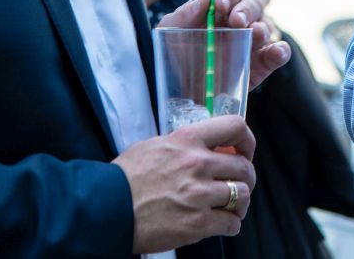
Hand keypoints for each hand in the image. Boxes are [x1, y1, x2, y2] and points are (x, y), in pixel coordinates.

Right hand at [115, 116, 256, 252]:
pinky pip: (232, 223)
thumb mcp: (155, 145)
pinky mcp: (198, 223)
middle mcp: (198, 164)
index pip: (235, 127)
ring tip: (231, 207)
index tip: (244, 151)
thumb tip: (203, 147)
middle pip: (244, 167)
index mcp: (188, 139)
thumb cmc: (125, 178)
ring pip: (243, 196)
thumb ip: (184, 144)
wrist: (106, 208)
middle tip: (239, 185)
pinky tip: (222, 224)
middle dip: (246, 178)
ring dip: (240, 204)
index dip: (247, 140)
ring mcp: (199, 194)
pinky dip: (231, 225)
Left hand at [160, 0, 290, 87]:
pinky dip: (281, 50)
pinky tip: (276, 51)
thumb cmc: (175, 55)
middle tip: (236, 20)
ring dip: (263, 26)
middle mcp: (238, 20)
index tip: (220, 3)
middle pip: (252, 3)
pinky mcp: (261, 64)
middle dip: (246, 9)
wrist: (180, 92)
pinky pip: (278, 53)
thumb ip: (185, 13)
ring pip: (267, 24)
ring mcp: (252, 41)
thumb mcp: (171, 31)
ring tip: (256, 33)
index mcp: (218, 7)